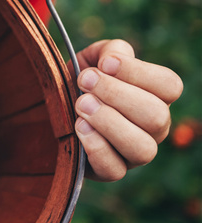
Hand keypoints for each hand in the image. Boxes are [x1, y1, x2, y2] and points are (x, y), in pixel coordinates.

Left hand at [73, 39, 182, 180]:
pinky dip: (96, 147)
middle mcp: (153, 128)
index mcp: (155, 97)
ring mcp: (134, 153)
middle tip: (84, 81)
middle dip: (116, 95)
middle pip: (157, 116)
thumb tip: (112, 60)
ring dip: (109, 122)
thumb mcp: (93, 58)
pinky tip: (78, 126)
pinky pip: (115, 170)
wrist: (52, 109)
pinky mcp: (110, 171)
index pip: (170, 86)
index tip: (104, 63)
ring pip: (142, 148)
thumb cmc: (81, 83)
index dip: (138, 72)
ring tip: (81, 104)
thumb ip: (110, 51)